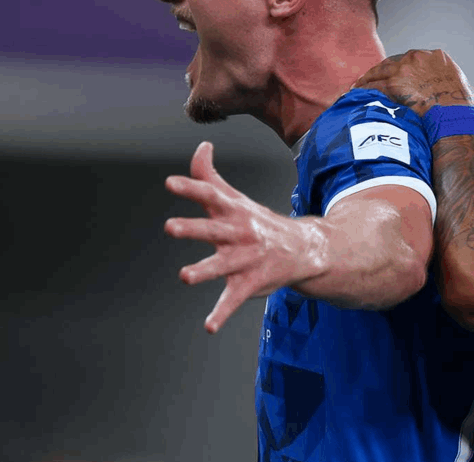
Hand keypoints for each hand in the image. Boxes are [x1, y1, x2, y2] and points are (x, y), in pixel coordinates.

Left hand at [165, 142, 321, 332]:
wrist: (303, 250)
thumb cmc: (258, 223)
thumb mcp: (235, 198)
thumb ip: (210, 176)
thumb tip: (202, 146)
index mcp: (232, 211)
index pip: (210, 194)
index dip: (191, 188)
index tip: (170, 184)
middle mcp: (238, 233)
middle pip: (213, 229)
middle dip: (192, 228)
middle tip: (170, 227)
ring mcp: (244, 259)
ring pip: (221, 266)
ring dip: (204, 270)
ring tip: (185, 276)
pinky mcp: (249, 283)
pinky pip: (233, 300)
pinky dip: (221, 314)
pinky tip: (209, 326)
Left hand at [353, 49, 473, 116]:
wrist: (454, 116)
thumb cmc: (463, 109)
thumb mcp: (467, 90)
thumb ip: (459, 86)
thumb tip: (466, 94)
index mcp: (437, 57)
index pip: (413, 59)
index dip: (402, 68)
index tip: (396, 75)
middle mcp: (419, 58)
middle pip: (393, 62)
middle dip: (381, 72)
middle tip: (371, 80)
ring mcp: (405, 69)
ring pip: (379, 71)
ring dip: (367, 80)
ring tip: (357, 88)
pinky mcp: (394, 83)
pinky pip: (373, 85)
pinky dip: (363, 90)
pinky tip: (355, 95)